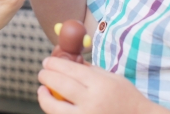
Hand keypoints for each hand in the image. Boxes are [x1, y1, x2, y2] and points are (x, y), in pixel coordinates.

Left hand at [37, 57, 165, 113]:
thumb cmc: (127, 98)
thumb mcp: (113, 78)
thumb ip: (90, 70)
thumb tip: (70, 60)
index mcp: (100, 85)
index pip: (70, 70)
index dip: (55, 64)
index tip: (47, 61)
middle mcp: (92, 102)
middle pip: (60, 85)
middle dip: (46, 76)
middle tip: (42, 72)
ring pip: (55, 107)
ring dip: (44, 97)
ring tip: (42, 90)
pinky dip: (54, 110)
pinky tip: (53, 104)